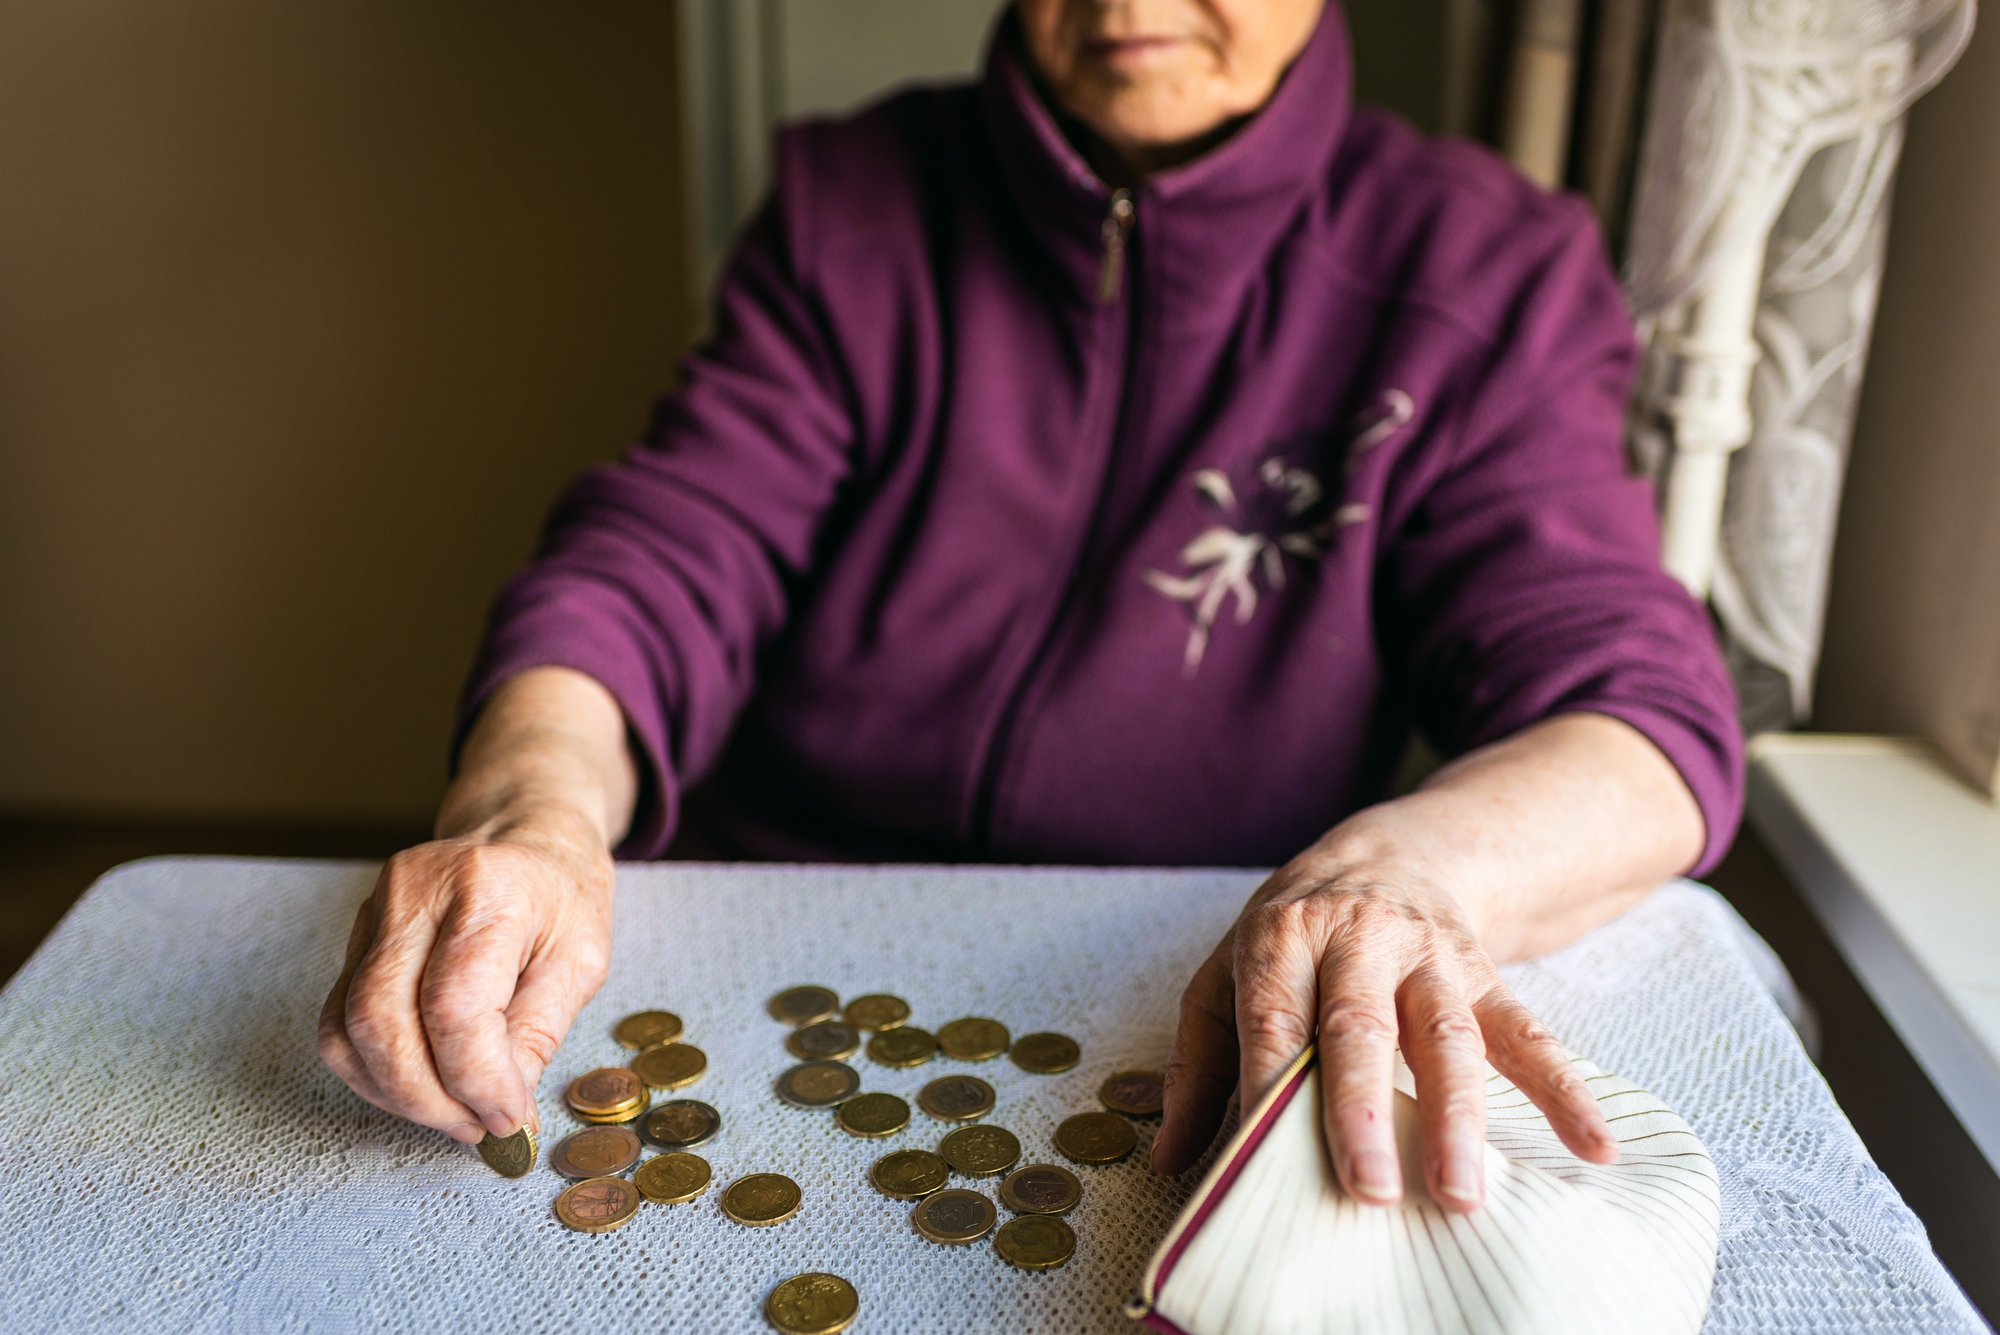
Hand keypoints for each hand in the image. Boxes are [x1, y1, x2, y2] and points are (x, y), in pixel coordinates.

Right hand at [316, 814, 613, 1141]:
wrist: (527, 832)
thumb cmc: (562, 892)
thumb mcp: (582, 960)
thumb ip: (537, 1036)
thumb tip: (500, 1112)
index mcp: (490, 888)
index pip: (453, 1006)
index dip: (475, 1080)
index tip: (507, 1117)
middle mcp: (419, 890)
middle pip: (382, 1021)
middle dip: (428, 1099)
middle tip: (476, 1126)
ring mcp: (376, 908)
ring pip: (347, 1029)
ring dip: (397, 1093)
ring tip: (454, 1109)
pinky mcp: (356, 932)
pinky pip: (340, 1020)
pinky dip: (376, 1070)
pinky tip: (422, 1082)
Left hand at [1150, 854, 1618, 1208]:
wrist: (1393, 852)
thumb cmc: (1295, 932)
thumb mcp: (1226, 973)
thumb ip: (1197, 1064)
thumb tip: (1169, 1156)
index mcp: (1283, 939)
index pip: (1273, 1015)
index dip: (1270, 1080)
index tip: (1267, 1154)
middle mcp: (1358, 941)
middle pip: (1360, 1028)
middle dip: (1363, 1110)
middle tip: (1370, 1190)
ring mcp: (1430, 958)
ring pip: (1448, 1035)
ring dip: (1457, 1115)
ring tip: (1462, 1191)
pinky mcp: (1486, 977)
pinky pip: (1528, 1033)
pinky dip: (1565, 1089)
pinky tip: (1595, 1144)